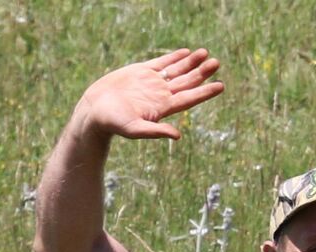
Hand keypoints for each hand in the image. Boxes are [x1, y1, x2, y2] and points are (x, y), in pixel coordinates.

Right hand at [75, 48, 224, 140]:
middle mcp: (161, 94)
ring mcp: (152, 82)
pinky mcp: (140, 72)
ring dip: (192, 63)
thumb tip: (177, 136)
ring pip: (177, 71)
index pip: (189, 99)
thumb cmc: (113, 123)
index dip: (205, 92)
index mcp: (163, 108)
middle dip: (202, 73)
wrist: (95, 110)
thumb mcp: (135, 129)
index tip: (220, 86)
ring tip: (206, 54)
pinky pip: (161, 63)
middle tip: (216, 63)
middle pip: (187, 82)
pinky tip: (186, 53)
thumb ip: (155, 131)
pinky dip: (174, 58)